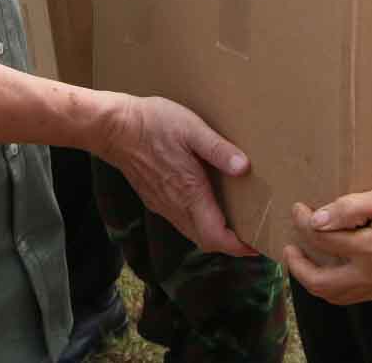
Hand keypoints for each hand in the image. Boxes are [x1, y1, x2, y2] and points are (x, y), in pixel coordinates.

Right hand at [100, 94, 254, 256]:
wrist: (114, 128)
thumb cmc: (154, 124)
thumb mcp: (191, 129)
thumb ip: (218, 149)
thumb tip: (244, 168)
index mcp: (189, 192)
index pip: (215, 236)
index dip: (238, 247)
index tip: (257, 246)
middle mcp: (176, 206)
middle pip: (206, 240)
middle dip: (231, 244)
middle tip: (253, 235)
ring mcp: (163, 204)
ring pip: (193, 233)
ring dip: (215, 235)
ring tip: (236, 223)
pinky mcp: (155, 198)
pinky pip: (181, 222)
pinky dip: (200, 224)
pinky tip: (208, 206)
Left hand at [282, 185, 371, 305]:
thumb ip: (350, 208)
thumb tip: (316, 220)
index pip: (323, 240)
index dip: (304, 223)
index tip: (299, 210)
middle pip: (322, 283)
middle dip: (299, 267)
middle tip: (289, 248)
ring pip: (338, 296)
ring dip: (316, 280)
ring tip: (306, 259)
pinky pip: (358, 295)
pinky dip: (340, 283)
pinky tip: (338, 265)